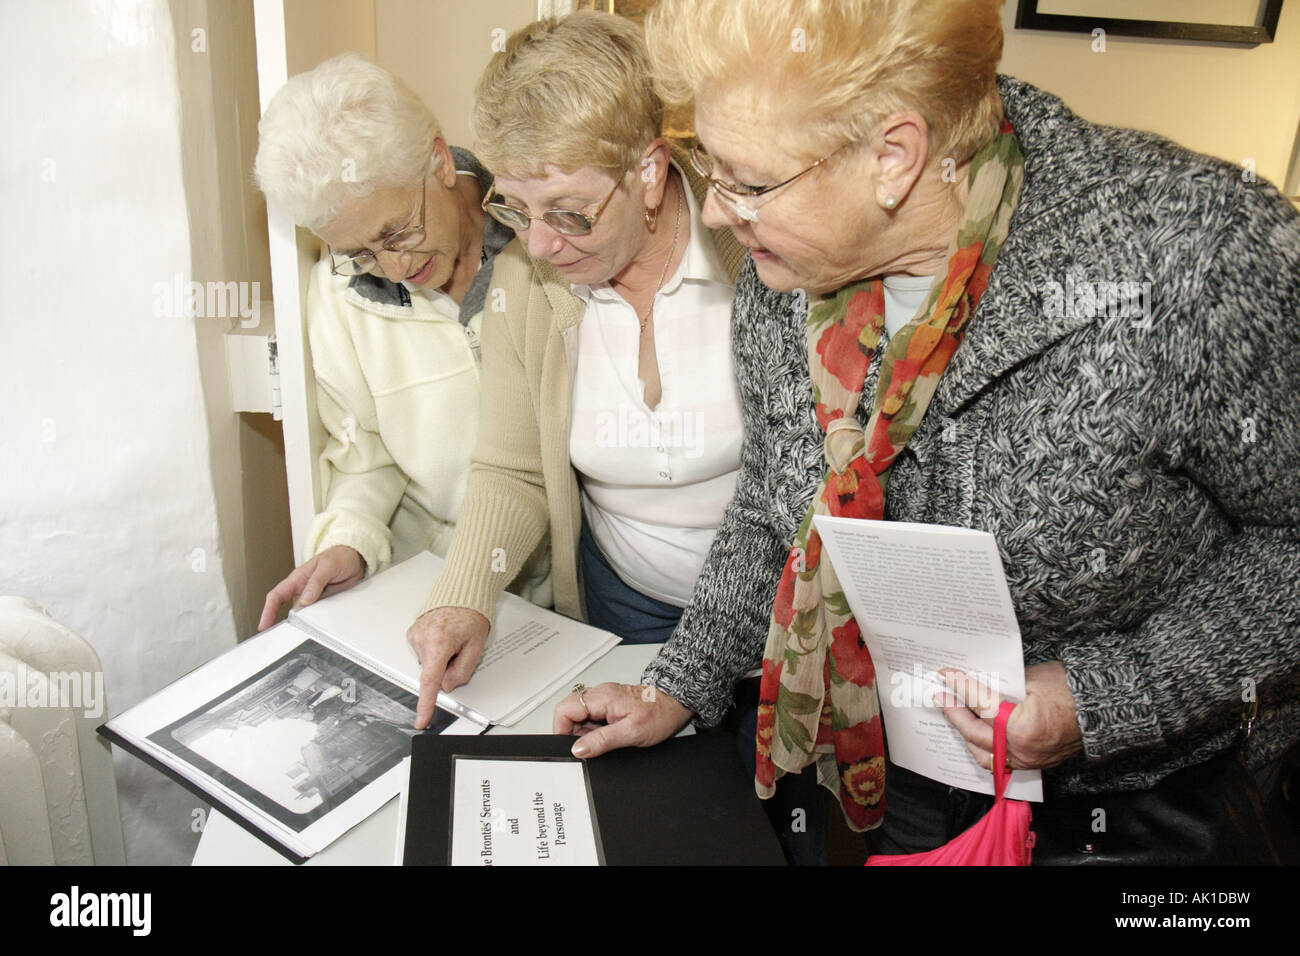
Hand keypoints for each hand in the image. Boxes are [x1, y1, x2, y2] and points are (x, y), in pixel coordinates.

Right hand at [257, 545, 365, 630]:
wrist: (356, 558)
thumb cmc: (338, 556)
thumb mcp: (328, 566)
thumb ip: (316, 582)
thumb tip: (304, 599)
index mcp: (297, 579)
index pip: (277, 596)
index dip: (268, 611)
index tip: (263, 625)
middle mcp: (303, 590)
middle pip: (289, 610)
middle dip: (286, 624)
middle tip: (285, 638)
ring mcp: (314, 598)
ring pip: (305, 615)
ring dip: (305, 624)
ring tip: (306, 635)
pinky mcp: (325, 603)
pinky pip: (319, 615)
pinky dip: (318, 622)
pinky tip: (321, 628)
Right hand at [405, 606, 489, 728]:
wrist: (461, 594)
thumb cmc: (471, 615)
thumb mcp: (476, 646)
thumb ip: (462, 671)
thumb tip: (447, 686)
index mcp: (439, 643)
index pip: (430, 682)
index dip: (426, 704)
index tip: (421, 720)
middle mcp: (422, 639)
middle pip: (433, 672)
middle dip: (446, 669)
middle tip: (459, 650)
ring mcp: (415, 636)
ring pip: (428, 663)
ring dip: (440, 659)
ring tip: (452, 640)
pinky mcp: (412, 633)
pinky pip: (424, 653)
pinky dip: (434, 651)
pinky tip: (442, 638)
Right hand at [552, 682, 690, 757]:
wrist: (675, 703)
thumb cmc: (659, 714)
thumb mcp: (631, 733)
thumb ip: (601, 741)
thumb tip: (578, 749)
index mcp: (602, 697)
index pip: (565, 709)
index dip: (561, 729)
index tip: (570, 746)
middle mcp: (599, 694)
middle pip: (569, 712)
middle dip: (575, 732)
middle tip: (594, 744)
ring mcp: (603, 698)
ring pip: (579, 715)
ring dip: (586, 732)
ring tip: (608, 738)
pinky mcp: (608, 703)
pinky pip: (591, 716)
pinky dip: (595, 729)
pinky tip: (610, 734)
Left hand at [938, 661, 1082, 771]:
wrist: (1103, 709)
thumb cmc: (1071, 689)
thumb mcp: (1031, 679)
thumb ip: (1000, 686)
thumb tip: (974, 684)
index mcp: (1022, 727)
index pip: (981, 705)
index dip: (961, 688)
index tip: (946, 676)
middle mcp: (1022, 749)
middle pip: (976, 733)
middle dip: (954, 712)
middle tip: (941, 695)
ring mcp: (1028, 760)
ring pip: (983, 754)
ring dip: (965, 734)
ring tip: (953, 713)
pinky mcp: (1032, 764)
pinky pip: (999, 760)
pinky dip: (983, 746)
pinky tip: (972, 731)